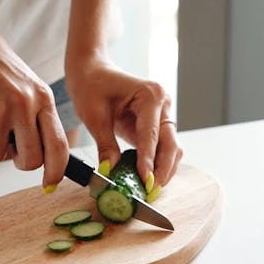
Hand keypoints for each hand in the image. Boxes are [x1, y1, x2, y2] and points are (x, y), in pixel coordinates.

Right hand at [0, 18, 68, 187]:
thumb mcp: (26, 83)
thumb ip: (36, 114)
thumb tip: (42, 154)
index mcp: (43, 97)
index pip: (59, 146)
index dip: (57, 171)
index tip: (49, 184)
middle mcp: (25, 105)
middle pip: (31, 161)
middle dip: (20, 163)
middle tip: (10, 149)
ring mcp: (0, 112)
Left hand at [65, 56, 182, 186]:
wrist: (92, 72)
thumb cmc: (91, 87)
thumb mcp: (94, 117)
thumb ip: (105, 146)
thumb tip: (111, 172)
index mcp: (150, 95)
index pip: (151, 135)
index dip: (148, 161)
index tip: (145, 182)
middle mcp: (163, 103)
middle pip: (171, 144)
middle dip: (162, 170)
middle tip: (149, 191)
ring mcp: (163, 114)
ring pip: (172, 149)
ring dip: (163, 170)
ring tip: (148, 190)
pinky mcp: (157, 124)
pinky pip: (163, 148)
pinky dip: (157, 164)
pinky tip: (146, 179)